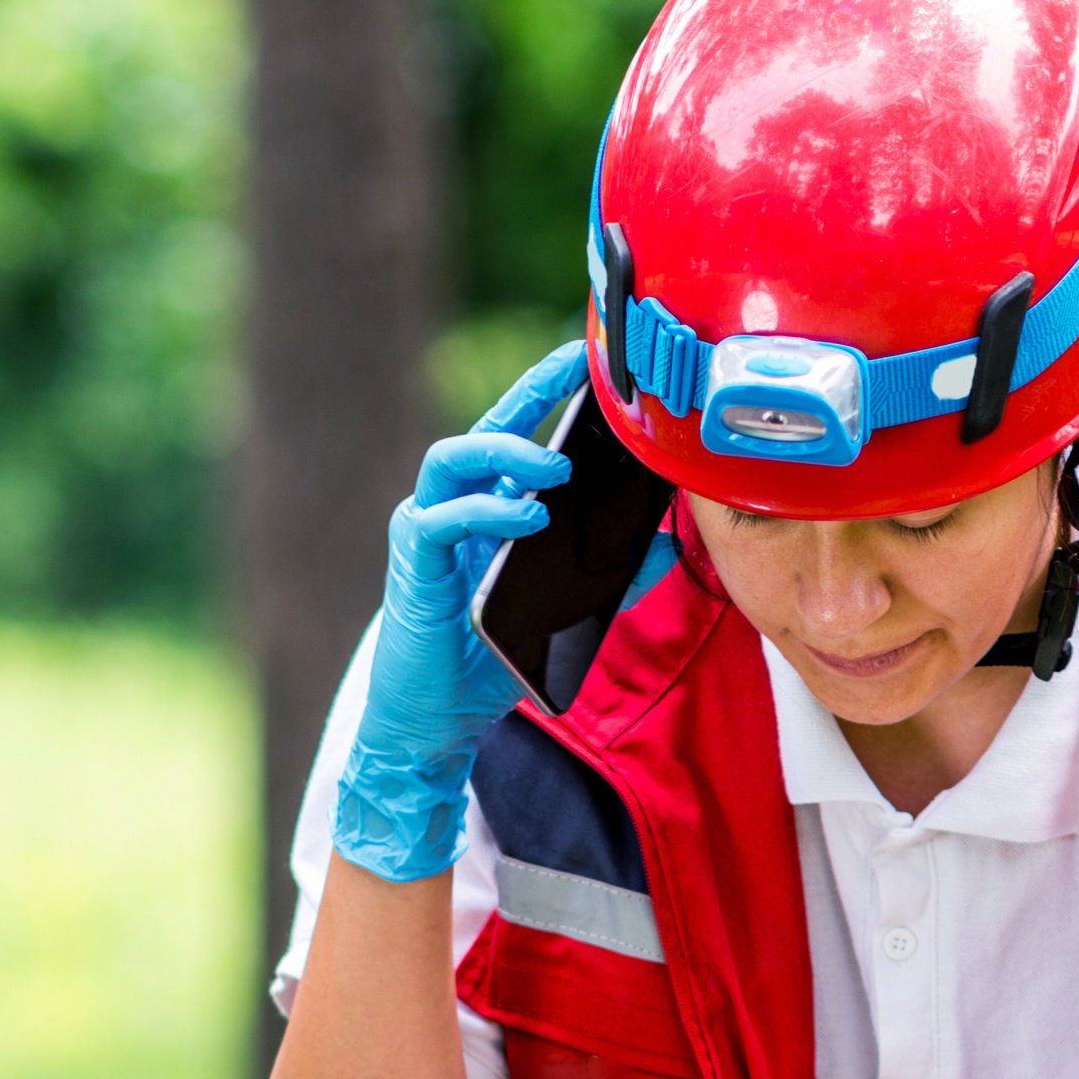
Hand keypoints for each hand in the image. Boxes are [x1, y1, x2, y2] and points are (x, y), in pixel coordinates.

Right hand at [333, 344, 584, 880]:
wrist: (437, 719)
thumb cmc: (492, 659)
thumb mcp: (566, 611)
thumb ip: (610, 574)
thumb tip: (665, 542)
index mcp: (491, 510)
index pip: (521, 433)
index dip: (550, 391)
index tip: (591, 359)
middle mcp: (455, 507)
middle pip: (487, 427)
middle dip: (531, 392)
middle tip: (578, 372)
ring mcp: (429, 528)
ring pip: (454, 459)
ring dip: (507, 454)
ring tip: (557, 468)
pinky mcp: (412, 562)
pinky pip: (442, 519)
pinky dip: (486, 512)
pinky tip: (527, 518)